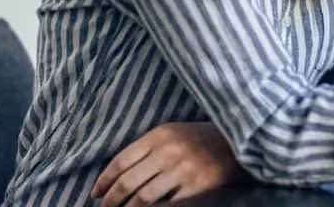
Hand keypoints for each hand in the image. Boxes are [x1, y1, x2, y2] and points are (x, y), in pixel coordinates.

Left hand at [92, 122, 242, 205]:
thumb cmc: (200, 139)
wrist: (238, 142)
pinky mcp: (197, 186)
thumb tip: (117, 176)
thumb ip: (148, 149)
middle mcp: (169, 151)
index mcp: (160, 135)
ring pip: (143, 197)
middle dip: (111, 200)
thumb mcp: (173, 134)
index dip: (105, 180)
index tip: (96, 193)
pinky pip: (166, 205)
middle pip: (128, 182)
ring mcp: (183, 169)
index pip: (121, 160)